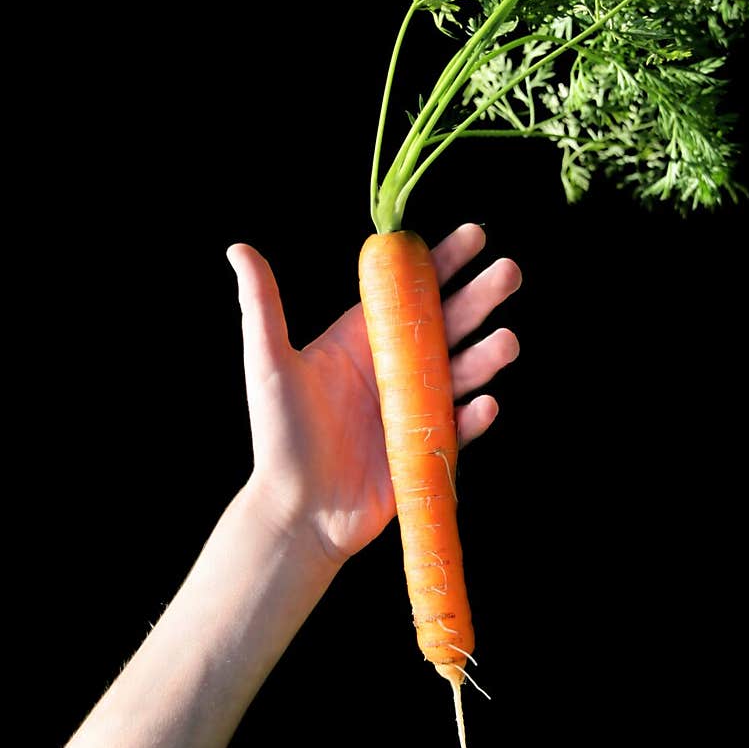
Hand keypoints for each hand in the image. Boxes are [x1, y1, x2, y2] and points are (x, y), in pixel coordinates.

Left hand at [227, 223, 520, 571]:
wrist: (297, 512)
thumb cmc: (279, 436)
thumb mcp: (269, 363)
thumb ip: (262, 305)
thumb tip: (239, 249)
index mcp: (364, 339)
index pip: (410, 290)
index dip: (442, 261)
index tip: (474, 235)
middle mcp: (395, 367)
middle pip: (447, 323)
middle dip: (479, 297)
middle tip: (509, 272)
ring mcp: (415, 407)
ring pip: (462, 372)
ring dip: (487, 356)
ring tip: (507, 341)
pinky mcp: (427, 448)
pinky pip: (459, 428)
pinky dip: (474, 417)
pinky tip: (486, 403)